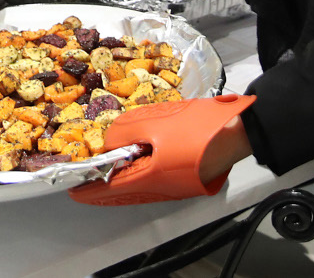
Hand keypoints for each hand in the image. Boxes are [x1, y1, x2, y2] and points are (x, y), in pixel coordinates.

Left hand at [69, 95, 255, 205]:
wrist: (239, 131)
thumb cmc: (199, 126)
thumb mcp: (153, 122)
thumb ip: (123, 133)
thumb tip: (109, 145)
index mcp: (152, 179)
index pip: (111, 189)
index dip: (90, 189)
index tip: (74, 190)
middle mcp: (164, 189)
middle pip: (126, 190)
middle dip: (104, 185)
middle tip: (87, 179)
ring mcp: (178, 186)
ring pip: (141, 185)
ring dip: (123, 177)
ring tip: (108, 167)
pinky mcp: (188, 178)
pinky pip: (156, 179)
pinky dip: (141, 172)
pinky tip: (138, 159)